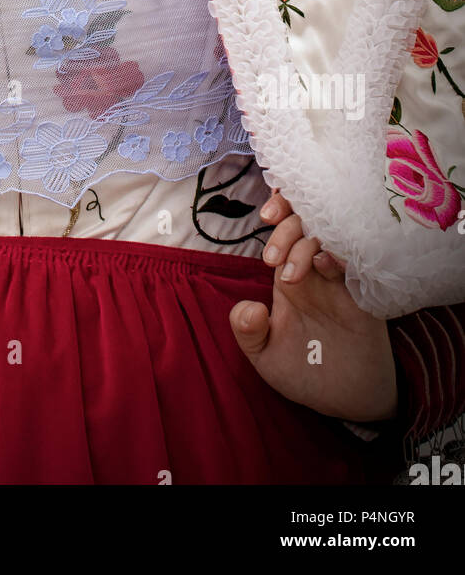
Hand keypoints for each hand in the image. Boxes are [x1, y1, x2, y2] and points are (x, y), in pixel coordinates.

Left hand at [228, 189, 398, 423]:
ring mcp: (340, 283)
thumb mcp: (265, 358)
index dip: (277, 212)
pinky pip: (357, 265)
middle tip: (271, 259)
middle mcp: (314, 273)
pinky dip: (341, 256)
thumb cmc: (305, 373)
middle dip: (287, 227)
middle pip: (305, 227)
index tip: (265, 215)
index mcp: (288, 276)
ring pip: (329, 240)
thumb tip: (249, 307)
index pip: (282, 230)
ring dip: (308, 243)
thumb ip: (248, 333)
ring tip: (291, 276)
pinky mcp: (364, 298)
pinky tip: (327, 264)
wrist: (348, 402)